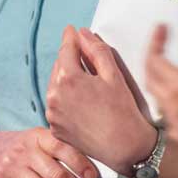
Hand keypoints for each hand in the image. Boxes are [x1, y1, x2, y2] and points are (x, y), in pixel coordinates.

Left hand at [46, 26, 157, 175]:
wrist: (124, 147)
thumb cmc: (122, 111)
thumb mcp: (113, 74)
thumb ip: (96, 50)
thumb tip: (83, 34)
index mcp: (68, 79)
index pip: (66, 49)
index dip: (70, 37)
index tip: (71, 30)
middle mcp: (55, 96)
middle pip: (59, 67)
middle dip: (69, 58)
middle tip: (82, 53)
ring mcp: (53, 114)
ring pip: (55, 86)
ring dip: (66, 78)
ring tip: (84, 79)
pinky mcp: (55, 128)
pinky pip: (56, 105)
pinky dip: (65, 97)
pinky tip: (81, 99)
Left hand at [146, 17, 177, 156]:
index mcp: (177, 87)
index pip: (153, 58)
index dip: (156, 40)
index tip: (162, 28)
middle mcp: (172, 107)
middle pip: (150, 78)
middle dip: (153, 59)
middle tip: (160, 47)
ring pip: (159, 99)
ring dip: (161, 82)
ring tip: (168, 71)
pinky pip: (171, 117)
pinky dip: (172, 104)